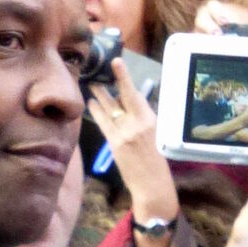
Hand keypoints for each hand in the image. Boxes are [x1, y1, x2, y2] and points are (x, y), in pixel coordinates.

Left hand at [86, 59, 178, 222]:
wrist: (152, 184)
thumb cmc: (157, 159)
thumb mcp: (156, 133)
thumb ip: (143, 118)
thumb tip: (129, 102)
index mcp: (150, 119)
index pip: (135, 93)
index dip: (124, 77)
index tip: (116, 62)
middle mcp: (137, 123)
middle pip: (119, 97)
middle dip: (107, 82)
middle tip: (96, 70)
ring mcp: (124, 133)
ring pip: (108, 108)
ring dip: (98, 95)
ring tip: (91, 83)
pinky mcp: (114, 143)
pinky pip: (102, 122)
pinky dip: (96, 111)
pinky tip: (90, 103)